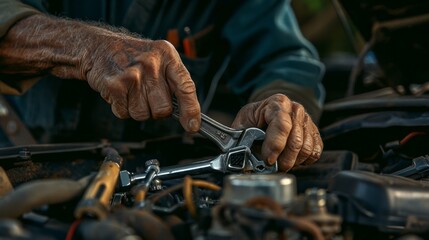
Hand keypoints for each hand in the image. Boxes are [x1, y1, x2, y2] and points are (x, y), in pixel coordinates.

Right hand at [84, 35, 200, 132]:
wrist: (98, 47)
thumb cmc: (133, 56)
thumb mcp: (160, 58)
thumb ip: (175, 81)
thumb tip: (189, 114)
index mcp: (167, 55)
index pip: (186, 87)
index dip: (191, 110)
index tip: (192, 126)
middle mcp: (151, 64)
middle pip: (163, 109)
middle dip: (157, 110)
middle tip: (148, 95)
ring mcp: (132, 75)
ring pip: (143, 114)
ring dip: (138, 109)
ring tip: (132, 91)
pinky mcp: (115, 85)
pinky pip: (125, 113)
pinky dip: (122, 108)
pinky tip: (121, 92)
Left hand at [231, 94, 322, 171]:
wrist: (267, 116)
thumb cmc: (254, 121)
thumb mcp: (242, 125)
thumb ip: (240, 139)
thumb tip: (240, 157)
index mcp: (277, 103)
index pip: (282, 125)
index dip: (275, 145)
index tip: (267, 160)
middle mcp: (295, 110)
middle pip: (295, 140)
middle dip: (282, 159)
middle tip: (272, 167)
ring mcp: (307, 121)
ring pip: (305, 149)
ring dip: (291, 162)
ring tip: (279, 164)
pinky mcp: (314, 134)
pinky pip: (314, 153)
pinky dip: (302, 162)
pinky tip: (290, 160)